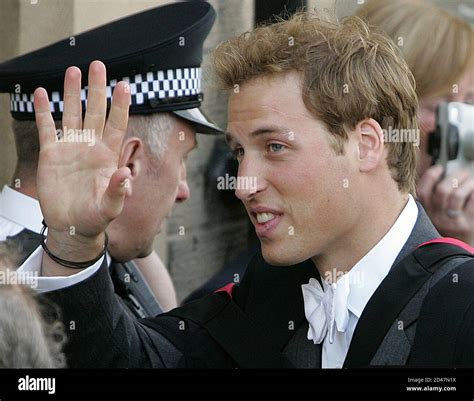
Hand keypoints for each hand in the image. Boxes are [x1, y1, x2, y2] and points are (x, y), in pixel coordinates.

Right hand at [34, 61, 130, 262]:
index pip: (116, 124)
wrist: (71, 226)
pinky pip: (47, 128)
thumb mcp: (110, 207)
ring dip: (72, 93)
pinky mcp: (51, 154)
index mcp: (108, 155)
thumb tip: (124, 173)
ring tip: (73, 70)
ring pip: (72, 114)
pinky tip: (44, 93)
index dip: (120, 105)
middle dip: (96, 89)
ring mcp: (71, 148)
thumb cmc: (95, 217)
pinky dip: (44, 111)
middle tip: (98, 65)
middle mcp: (90, 146)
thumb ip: (117, 191)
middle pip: (95, 111)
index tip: (124, 85)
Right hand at [417, 165, 473, 244]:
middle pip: (442, 190)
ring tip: (472, 182)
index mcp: (426, 212)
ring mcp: (454, 222)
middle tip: (464, 173)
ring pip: (457, 194)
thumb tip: (441, 172)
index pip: (422, 191)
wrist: (457, 254)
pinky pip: (473, 201)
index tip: (440, 168)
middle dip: (455, 176)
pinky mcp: (469, 224)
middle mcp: (438, 218)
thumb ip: (433, 197)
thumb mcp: (433, 215)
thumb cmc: (447, 228)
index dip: (430, 176)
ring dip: (468, 183)